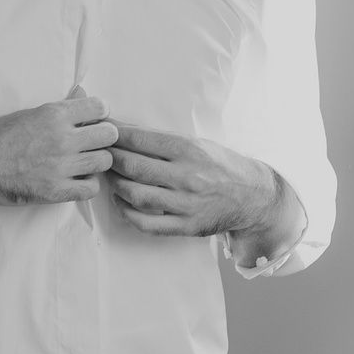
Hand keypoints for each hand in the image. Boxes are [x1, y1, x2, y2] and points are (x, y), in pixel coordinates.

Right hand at [0, 87, 117, 208]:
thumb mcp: (27, 113)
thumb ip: (58, 108)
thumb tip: (82, 95)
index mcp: (53, 115)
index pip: (100, 108)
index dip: (99, 115)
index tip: (92, 121)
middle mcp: (61, 138)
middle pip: (109, 135)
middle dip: (102, 138)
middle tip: (89, 143)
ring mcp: (60, 166)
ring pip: (104, 161)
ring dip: (95, 161)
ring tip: (81, 162)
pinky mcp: (56, 190)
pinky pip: (92, 188)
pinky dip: (87, 184)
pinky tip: (74, 179)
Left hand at [106, 125, 287, 250]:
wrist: (255, 196)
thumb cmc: (220, 165)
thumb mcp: (197, 143)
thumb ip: (160, 139)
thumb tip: (120, 128)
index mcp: (189, 150)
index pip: (139, 139)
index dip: (113, 135)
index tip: (100, 133)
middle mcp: (188, 176)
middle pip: (132, 166)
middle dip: (108, 158)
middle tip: (97, 155)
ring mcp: (187, 203)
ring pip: (135, 194)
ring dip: (115, 184)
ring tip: (109, 177)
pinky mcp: (187, 226)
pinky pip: (147, 223)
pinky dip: (126, 212)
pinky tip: (121, 202)